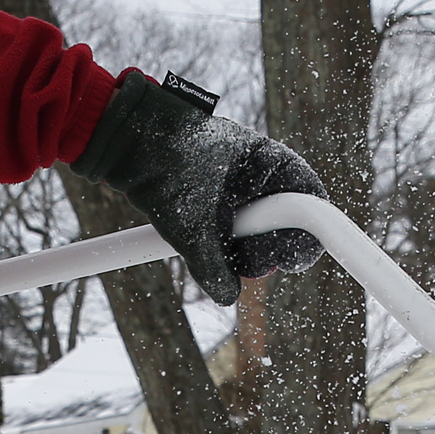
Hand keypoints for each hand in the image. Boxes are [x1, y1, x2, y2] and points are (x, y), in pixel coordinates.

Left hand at [69, 71, 325, 303]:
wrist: (125, 138)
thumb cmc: (164, 159)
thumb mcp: (189, 216)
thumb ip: (211, 260)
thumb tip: (226, 295)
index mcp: (269, 161)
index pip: (309, 198)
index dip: (308, 233)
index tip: (293, 262)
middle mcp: (259, 175)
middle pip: (285, 223)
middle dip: (268, 250)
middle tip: (250, 268)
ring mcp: (238, 189)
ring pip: (256, 233)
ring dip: (242, 252)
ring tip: (217, 257)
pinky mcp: (216, 202)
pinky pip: (232, 233)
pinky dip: (223, 246)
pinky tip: (205, 252)